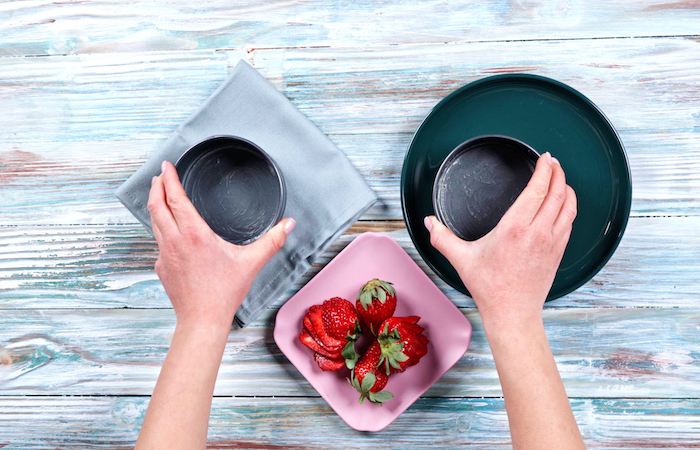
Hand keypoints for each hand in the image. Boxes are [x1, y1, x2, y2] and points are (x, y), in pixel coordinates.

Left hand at [147, 161, 294, 331]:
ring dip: (156, 205)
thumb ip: (272, 240)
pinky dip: (160, 228)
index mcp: (194, 234)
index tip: (167, 166)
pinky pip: (158, 241)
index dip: (169, 178)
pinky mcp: (161, 267)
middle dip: (157, 186)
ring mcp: (164, 254)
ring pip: (153, 222)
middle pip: (156, 205)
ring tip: (160, 195)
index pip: (175, 198)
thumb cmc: (224, 292)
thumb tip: (289, 224)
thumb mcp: (252, 262)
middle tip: (161, 175)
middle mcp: (174, 240)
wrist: (202, 320)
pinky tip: (169, 230)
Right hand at [425, 152, 576, 326]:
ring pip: (569, 206)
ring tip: (560, 178)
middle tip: (552, 162)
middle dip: (558, 172)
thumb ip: (442, 238)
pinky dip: (568, 207)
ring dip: (567, 188)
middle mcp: (538, 232)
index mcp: (516, 228)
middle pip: (558, 193)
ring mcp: (552, 242)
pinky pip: (569, 222)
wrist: (513, 314)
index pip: (538, 189)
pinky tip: (562, 205)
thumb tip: (429, 222)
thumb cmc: (490, 288)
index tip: (545, 158)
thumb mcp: (461, 259)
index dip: (544, 169)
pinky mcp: (558, 253)